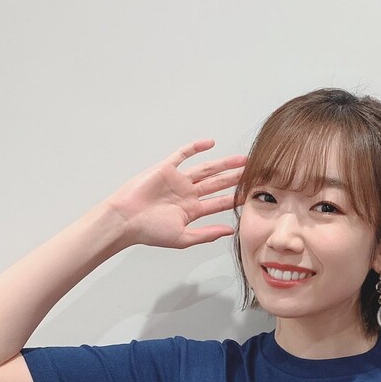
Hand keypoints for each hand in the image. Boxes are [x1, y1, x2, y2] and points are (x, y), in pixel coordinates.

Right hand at [102, 139, 246, 248]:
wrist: (125, 219)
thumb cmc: (149, 231)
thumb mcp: (183, 238)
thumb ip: (207, 234)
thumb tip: (230, 232)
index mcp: (191, 210)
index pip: (219, 203)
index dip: (236, 199)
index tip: (254, 195)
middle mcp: (187, 194)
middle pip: (217, 184)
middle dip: (236, 179)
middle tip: (255, 173)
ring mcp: (178, 180)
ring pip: (206, 169)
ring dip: (223, 164)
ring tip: (242, 160)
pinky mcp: (166, 168)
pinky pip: (183, 154)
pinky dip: (195, 148)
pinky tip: (210, 143)